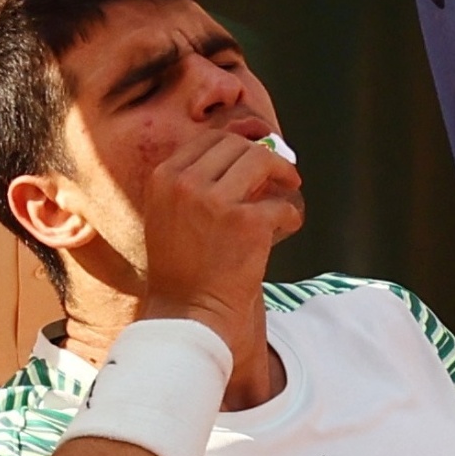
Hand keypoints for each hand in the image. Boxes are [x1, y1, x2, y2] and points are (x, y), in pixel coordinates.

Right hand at [137, 120, 302, 336]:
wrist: (188, 315)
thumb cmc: (182, 273)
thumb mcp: (169, 216)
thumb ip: (194, 186)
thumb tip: (238, 161)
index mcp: (164, 178)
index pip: (208, 140)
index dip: (237, 147)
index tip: (253, 160)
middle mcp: (186, 183)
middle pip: (236, 145)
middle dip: (262, 156)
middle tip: (280, 173)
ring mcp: (216, 201)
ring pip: (260, 161)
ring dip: (282, 172)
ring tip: (290, 188)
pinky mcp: (247, 223)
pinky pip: (280, 204)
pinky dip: (290, 215)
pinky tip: (287, 227)